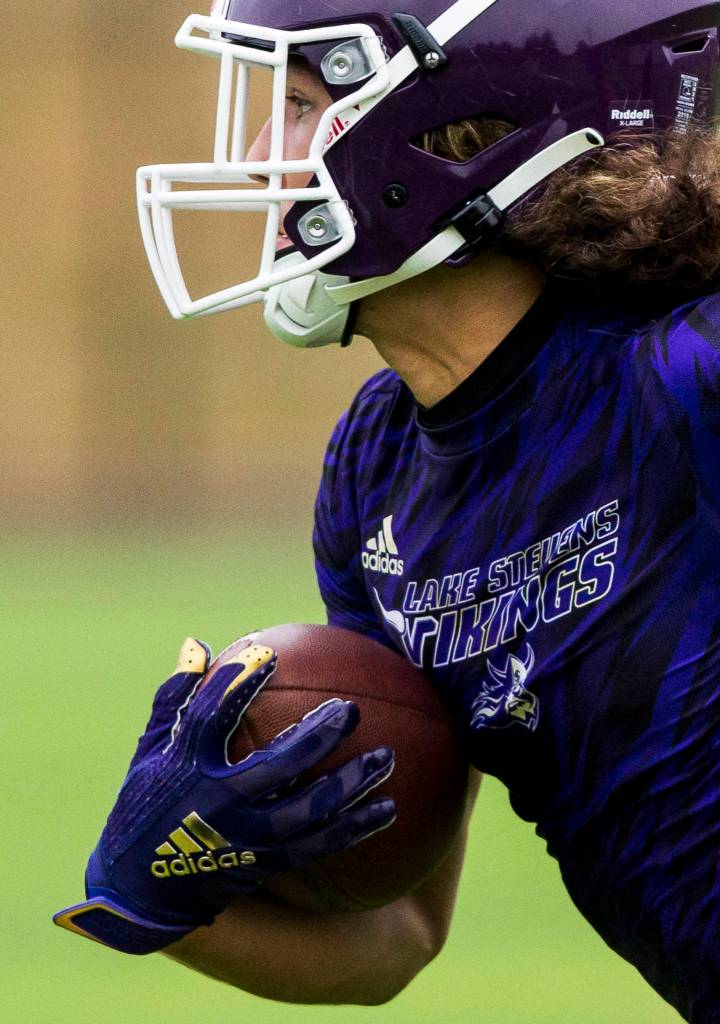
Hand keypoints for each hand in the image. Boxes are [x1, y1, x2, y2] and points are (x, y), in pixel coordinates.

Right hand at [53, 638, 395, 953]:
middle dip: (317, 738)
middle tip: (352, 711)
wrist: (141, 892)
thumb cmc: (145, 804)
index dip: (238, 684)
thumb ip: (176, 697)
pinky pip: (317, 846)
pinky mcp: (263, 864)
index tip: (268, 654)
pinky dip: (354, 827)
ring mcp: (243, 837)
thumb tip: (198, 642)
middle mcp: (216, 803)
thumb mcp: (149, 750)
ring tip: (386, 758)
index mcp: (185, 767)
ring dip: (350, 785)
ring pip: (306, 811)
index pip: (211, 718)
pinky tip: (388, 808)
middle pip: (275, 767)